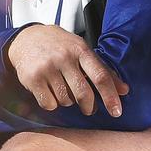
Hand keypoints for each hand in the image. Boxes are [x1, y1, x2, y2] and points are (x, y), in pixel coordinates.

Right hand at [8, 24, 128, 116]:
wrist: (26, 38)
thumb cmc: (59, 46)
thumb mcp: (82, 50)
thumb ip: (103, 70)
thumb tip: (124, 90)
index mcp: (81, 50)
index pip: (100, 76)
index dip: (110, 96)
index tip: (116, 112)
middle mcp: (64, 58)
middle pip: (84, 93)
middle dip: (89, 106)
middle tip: (88, 109)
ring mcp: (48, 68)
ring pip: (66, 101)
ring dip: (68, 101)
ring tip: (63, 89)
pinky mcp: (33, 78)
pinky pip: (49, 104)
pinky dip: (52, 103)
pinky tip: (49, 91)